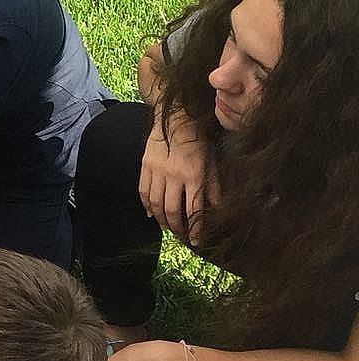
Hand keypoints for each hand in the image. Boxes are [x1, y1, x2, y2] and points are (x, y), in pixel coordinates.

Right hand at [139, 118, 211, 244]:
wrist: (176, 120)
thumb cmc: (198, 142)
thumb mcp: (212, 164)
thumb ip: (214, 188)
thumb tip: (217, 210)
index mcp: (193, 176)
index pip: (193, 209)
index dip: (195, 229)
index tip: (196, 241)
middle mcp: (173, 176)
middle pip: (171, 210)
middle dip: (176, 228)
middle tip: (181, 236)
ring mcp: (156, 171)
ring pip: (155, 203)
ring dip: (161, 219)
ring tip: (167, 227)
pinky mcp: (145, 166)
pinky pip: (143, 191)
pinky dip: (146, 205)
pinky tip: (151, 213)